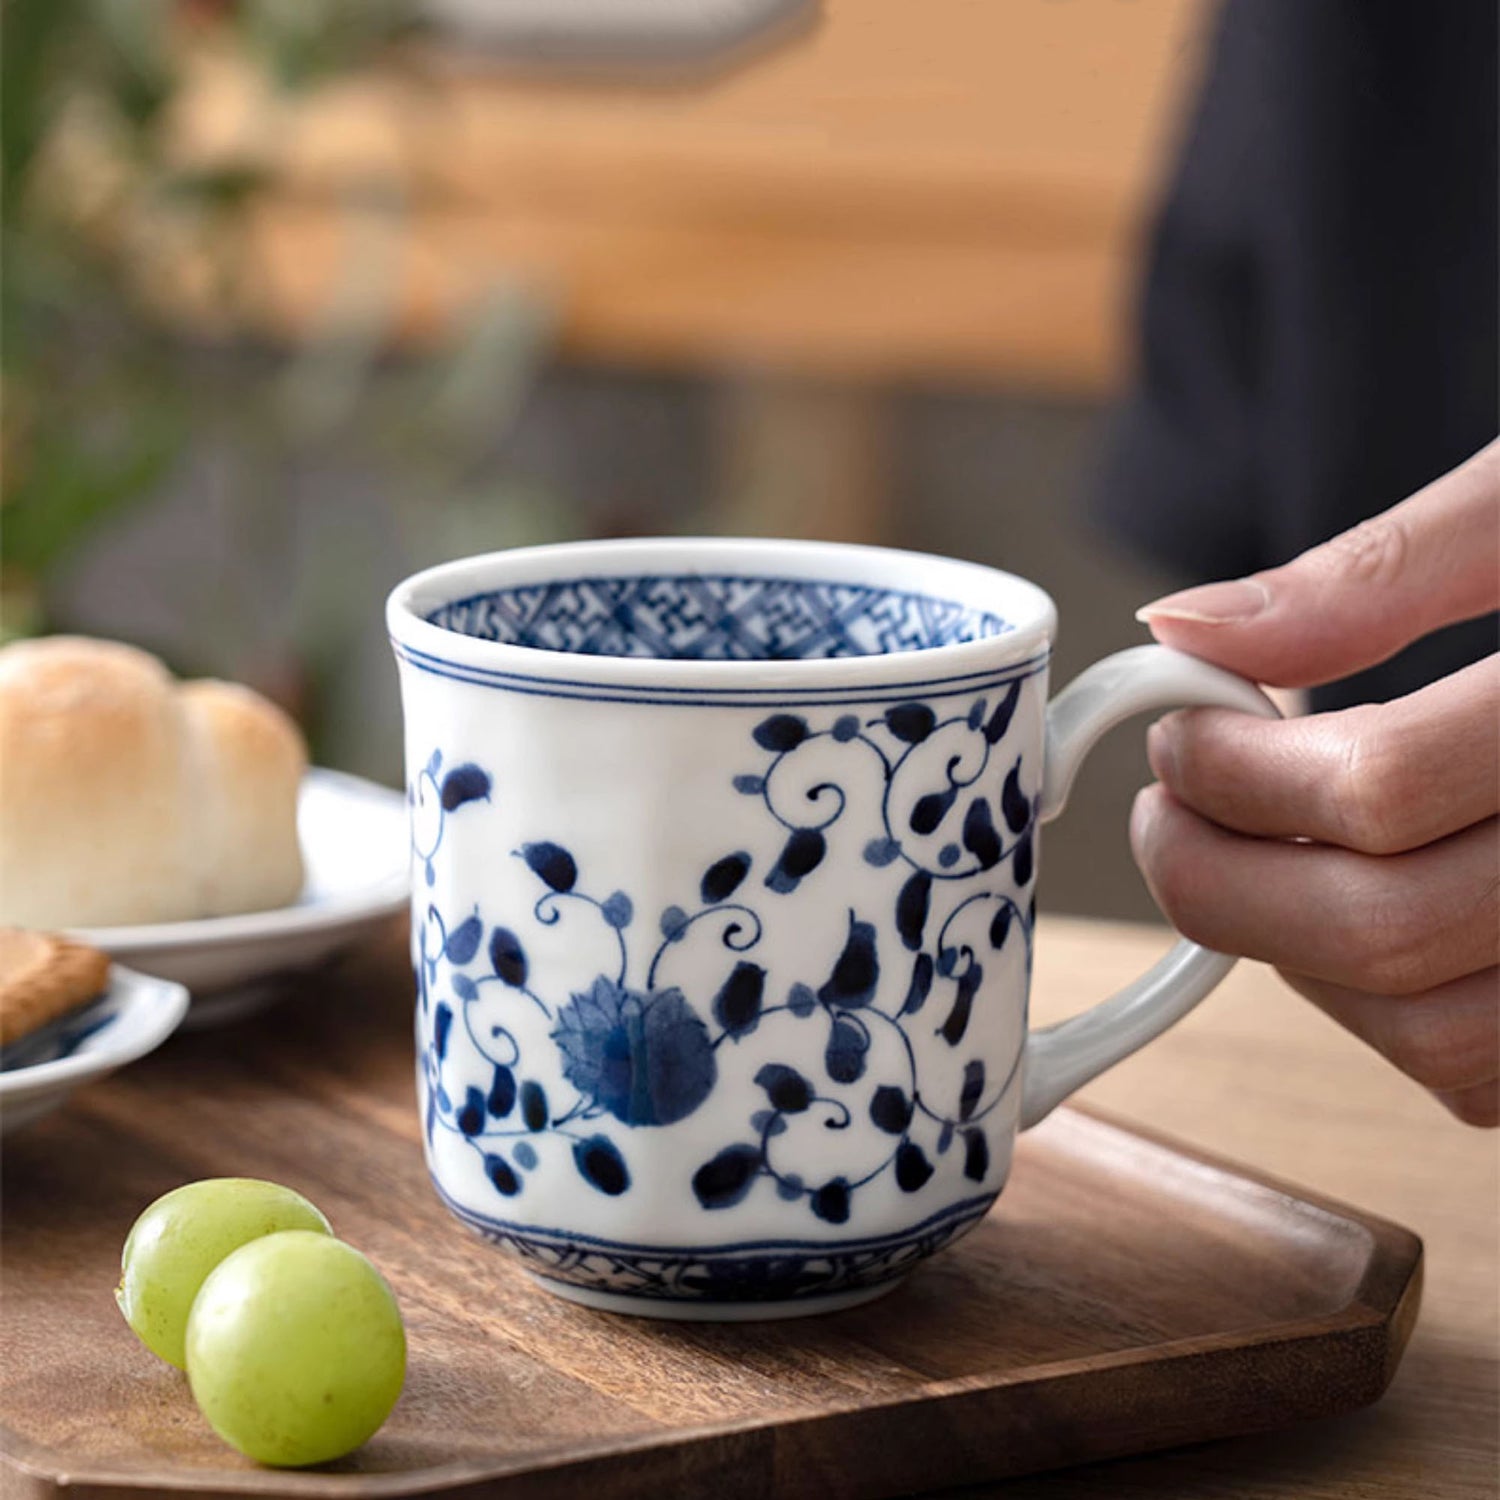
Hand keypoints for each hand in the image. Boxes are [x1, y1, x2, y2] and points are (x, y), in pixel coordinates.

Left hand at [1130, 440, 1499, 1124]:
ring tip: (1258, 862)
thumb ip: (1380, 573)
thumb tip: (1185, 627)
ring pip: (1434, 1037)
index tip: (1180, 735)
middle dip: (1223, 881)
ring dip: (1296, 959)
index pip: (1382, 789)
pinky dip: (1389, 1015)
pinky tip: (1361, 913)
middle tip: (1170, 815)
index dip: (1234, 769)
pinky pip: (1489, 1081)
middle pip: (1387, 935)